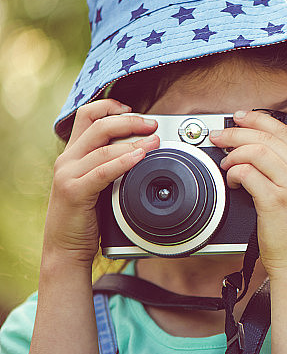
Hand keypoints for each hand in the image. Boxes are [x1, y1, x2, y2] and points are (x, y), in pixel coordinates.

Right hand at [44, 99, 158, 265]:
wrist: (65, 247)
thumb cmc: (86, 217)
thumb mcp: (97, 184)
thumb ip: (109, 166)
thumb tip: (142, 149)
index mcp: (72, 154)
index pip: (86, 115)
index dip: (110, 106)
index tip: (133, 109)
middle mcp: (67, 160)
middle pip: (98, 125)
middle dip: (130, 121)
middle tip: (152, 125)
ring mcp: (68, 175)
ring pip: (102, 147)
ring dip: (133, 141)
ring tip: (154, 142)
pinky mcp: (74, 192)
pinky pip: (102, 171)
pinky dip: (123, 162)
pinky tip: (139, 158)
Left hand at [211, 110, 286, 275]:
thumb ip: (285, 169)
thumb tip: (252, 148)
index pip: (283, 130)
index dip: (257, 119)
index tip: (238, 117)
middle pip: (266, 137)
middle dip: (235, 132)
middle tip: (218, 136)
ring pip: (256, 151)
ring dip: (233, 153)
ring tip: (225, 164)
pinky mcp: (276, 201)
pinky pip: (247, 173)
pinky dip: (234, 173)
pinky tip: (231, 181)